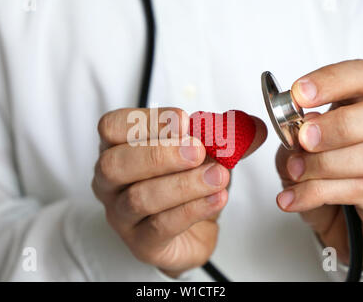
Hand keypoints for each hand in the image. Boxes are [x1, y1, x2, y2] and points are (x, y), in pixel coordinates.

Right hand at [92, 107, 266, 276]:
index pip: (113, 127)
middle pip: (116, 164)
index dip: (146, 121)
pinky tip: (217, 198)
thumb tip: (252, 126)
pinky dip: (193, 209)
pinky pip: (162, 226)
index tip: (185, 120)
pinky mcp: (142, 243)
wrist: (188, 231)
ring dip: (184, 184)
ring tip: (218, 176)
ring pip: (141, 197)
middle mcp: (110, 182)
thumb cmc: (183, 185)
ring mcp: (122, 215)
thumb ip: (223, 137)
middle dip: (160, 154)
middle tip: (198, 150)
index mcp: (118, 149)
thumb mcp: (202, 153)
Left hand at [276, 60, 362, 269]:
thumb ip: (293, 135)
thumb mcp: (294, 152)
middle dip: (340, 124)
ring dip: (325, 163)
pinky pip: (362, 190)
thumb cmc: (317, 180)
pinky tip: (293, 198)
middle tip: (304, 139)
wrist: (331, 225)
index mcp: (361, 110)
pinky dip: (318, 192)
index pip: (362, 78)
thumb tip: (301, 124)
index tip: (299, 93)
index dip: (333, 80)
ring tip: (294, 172)